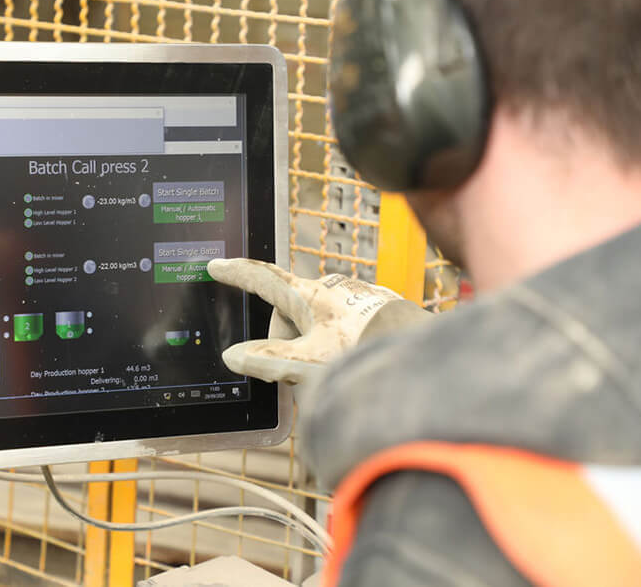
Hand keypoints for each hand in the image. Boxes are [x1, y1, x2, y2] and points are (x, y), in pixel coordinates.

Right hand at [207, 258, 408, 384]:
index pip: (262, 278)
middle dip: (288, 345)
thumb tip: (234, 356)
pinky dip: (339, 351)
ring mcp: (353, 299)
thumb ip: (267, 361)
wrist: (423, 357)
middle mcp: (329, 290)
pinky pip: (342, 332)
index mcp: (307, 296)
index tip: (217, 265)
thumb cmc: (365, 353)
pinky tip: (354, 369)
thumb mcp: (306, 363)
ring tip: (335, 376)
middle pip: (289, 317)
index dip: (237, 273)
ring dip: (315, 352)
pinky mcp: (374, 313)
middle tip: (302, 374)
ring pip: (316, 328)